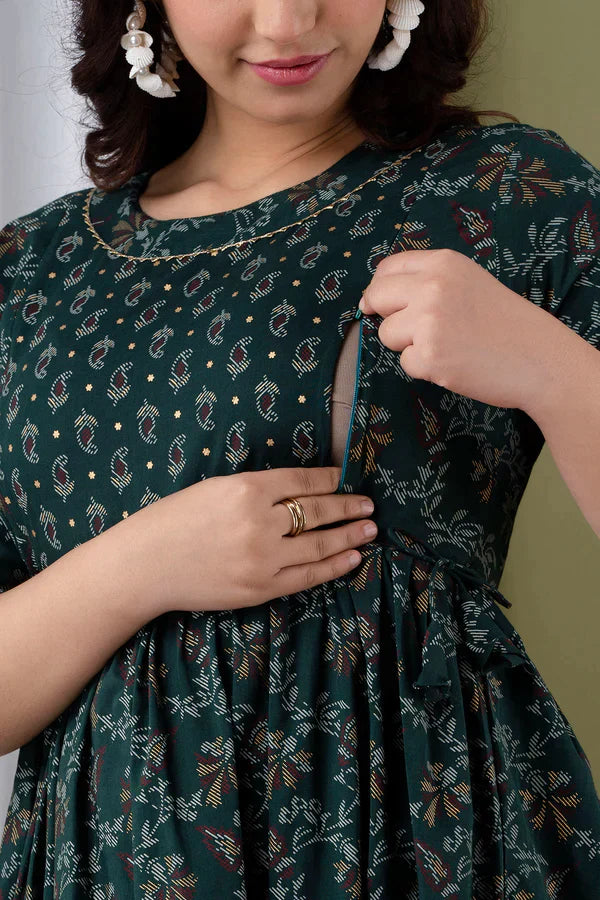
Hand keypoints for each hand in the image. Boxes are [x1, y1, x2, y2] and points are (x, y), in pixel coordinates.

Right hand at [122, 467, 377, 614]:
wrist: (146, 565)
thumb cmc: (174, 521)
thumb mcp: (215, 489)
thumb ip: (256, 489)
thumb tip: (299, 490)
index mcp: (246, 488)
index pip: (302, 481)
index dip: (329, 479)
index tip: (344, 477)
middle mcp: (259, 521)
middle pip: (317, 511)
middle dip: (347, 506)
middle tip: (368, 504)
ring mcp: (262, 557)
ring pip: (319, 543)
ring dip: (349, 535)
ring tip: (370, 528)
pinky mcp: (261, 587)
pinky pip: (307, 575)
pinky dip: (333, 565)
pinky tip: (352, 557)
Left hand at [359, 248, 553, 410]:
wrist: (540, 358)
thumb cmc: (506, 322)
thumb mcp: (469, 281)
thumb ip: (427, 281)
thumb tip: (371, 298)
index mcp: (443, 263)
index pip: (387, 269)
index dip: (382, 289)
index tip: (388, 305)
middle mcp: (431, 286)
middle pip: (377, 297)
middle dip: (387, 316)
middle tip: (416, 330)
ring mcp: (428, 322)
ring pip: (387, 334)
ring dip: (408, 345)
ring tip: (446, 345)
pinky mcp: (429, 356)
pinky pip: (405, 362)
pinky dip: (424, 368)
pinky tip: (454, 362)